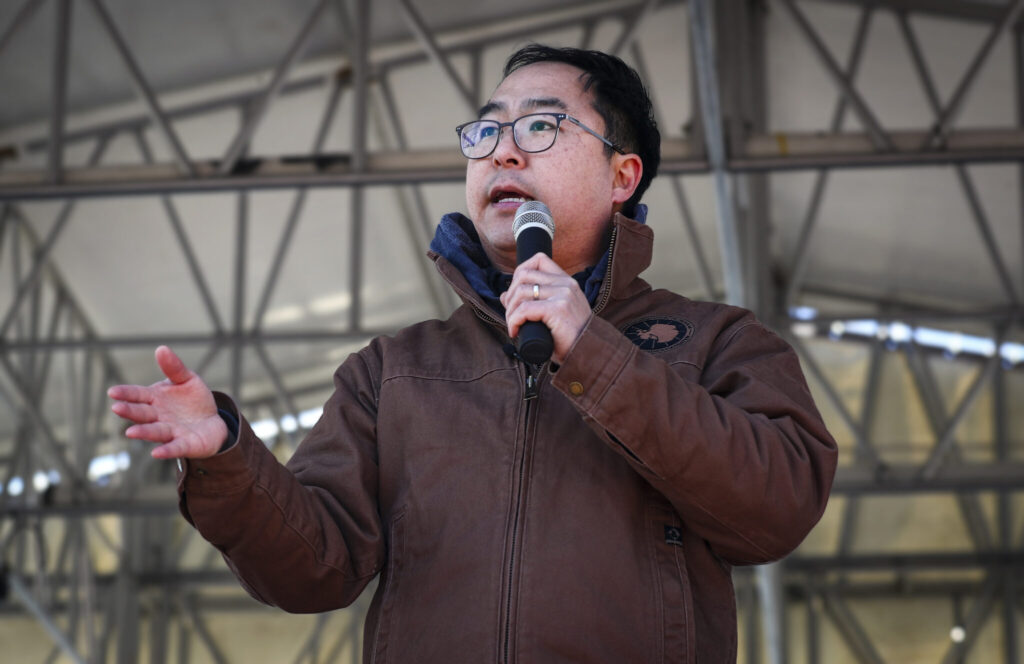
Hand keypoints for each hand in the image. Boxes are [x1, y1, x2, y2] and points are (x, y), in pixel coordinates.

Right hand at [108, 345, 227, 458]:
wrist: (211, 422)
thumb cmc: (193, 400)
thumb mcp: (187, 380)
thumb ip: (174, 367)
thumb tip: (161, 348)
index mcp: (155, 399)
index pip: (138, 395)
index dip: (126, 393)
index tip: (112, 391)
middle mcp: (158, 417)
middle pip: (142, 414)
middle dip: (130, 411)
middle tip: (117, 408)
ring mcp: (170, 432)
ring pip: (155, 431)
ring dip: (143, 432)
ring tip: (130, 432)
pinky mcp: (184, 445)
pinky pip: (175, 448)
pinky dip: (167, 450)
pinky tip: (156, 453)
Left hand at [499, 253, 591, 363]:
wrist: (588, 353)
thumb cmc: (569, 338)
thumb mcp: (552, 314)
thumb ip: (533, 301)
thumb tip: (504, 296)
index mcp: (567, 281)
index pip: (538, 260)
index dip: (520, 273)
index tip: (515, 295)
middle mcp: (566, 284)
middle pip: (524, 274)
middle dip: (510, 294)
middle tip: (511, 314)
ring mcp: (563, 295)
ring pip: (521, 291)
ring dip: (510, 310)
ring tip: (513, 325)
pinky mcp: (557, 309)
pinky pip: (524, 309)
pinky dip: (514, 320)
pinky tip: (515, 331)